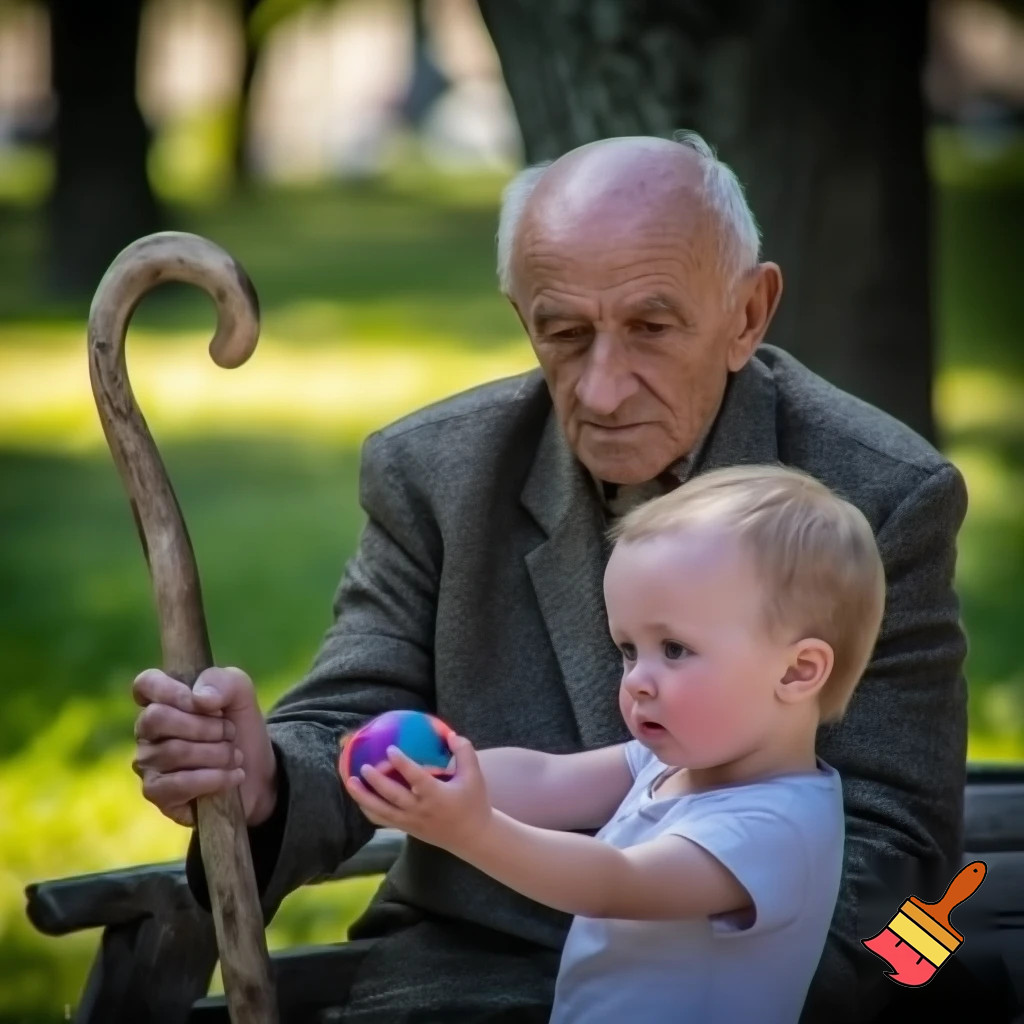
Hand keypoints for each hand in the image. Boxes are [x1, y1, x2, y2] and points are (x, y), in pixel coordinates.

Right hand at [131, 666, 277, 827]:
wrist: (257, 774)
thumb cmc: (240, 729)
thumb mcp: (241, 694)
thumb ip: (222, 682)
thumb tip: (199, 698)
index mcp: (163, 699)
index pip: (146, 684)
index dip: (171, 690)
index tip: (203, 702)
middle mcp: (147, 731)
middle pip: (157, 717)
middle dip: (205, 726)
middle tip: (230, 733)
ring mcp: (148, 762)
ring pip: (174, 751)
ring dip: (217, 753)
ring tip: (236, 756)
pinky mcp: (156, 792)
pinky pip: (179, 784)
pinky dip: (214, 778)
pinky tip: (233, 776)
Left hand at [344, 735, 490, 853]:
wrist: (472, 837)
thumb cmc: (474, 803)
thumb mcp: (474, 776)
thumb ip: (464, 752)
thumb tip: (450, 734)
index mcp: (436, 796)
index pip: (415, 778)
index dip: (402, 764)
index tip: (390, 749)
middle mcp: (420, 810)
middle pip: (392, 796)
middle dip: (375, 781)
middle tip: (363, 766)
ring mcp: (411, 822)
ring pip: (381, 811)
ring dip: (363, 797)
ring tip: (349, 781)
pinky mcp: (406, 828)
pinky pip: (382, 820)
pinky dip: (368, 810)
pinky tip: (359, 798)